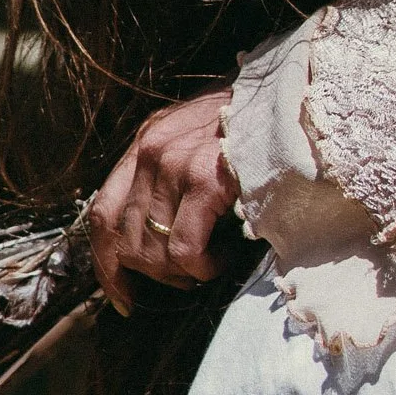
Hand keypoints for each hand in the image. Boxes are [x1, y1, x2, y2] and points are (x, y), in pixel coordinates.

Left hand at [86, 88, 239, 307]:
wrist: (294, 98)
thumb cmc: (255, 127)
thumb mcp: (198, 141)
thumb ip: (171, 178)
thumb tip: (156, 239)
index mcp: (145, 143)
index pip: (101, 214)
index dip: (105, 263)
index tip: (121, 296)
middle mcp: (150, 151)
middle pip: (125, 240)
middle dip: (154, 274)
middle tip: (188, 277)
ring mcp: (173, 164)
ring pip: (153, 251)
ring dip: (182, 272)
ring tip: (212, 263)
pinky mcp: (203, 180)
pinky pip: (185, 249)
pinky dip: (203, 267)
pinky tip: (223, 258)